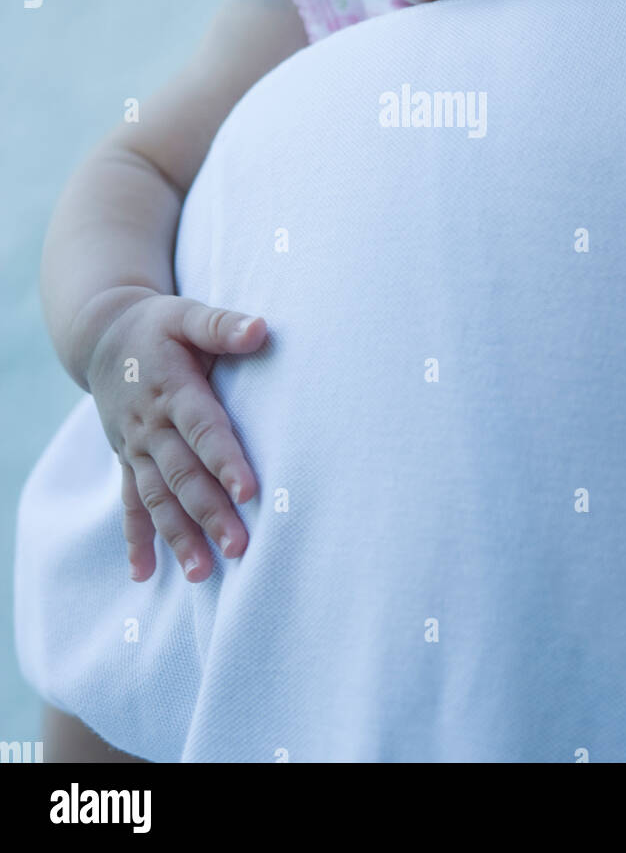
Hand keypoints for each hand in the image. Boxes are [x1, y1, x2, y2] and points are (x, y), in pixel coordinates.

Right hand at [85, 291, 266, 581]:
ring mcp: (137, 447)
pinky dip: (136, 538)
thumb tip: (262, 330)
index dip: (225, 460)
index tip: (249, 491)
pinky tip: (144, 573)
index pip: (202, 429)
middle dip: (210, 513)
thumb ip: (222, 325)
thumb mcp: (186, 315)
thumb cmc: (157, 326)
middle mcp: (152, 426)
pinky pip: (130, 503)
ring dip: (179, 536)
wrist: (102, 337)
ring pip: (158, 498)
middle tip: (239, 548)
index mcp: (172, 390)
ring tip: (202, 573)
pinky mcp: (128, 460)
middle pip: (183, 474)